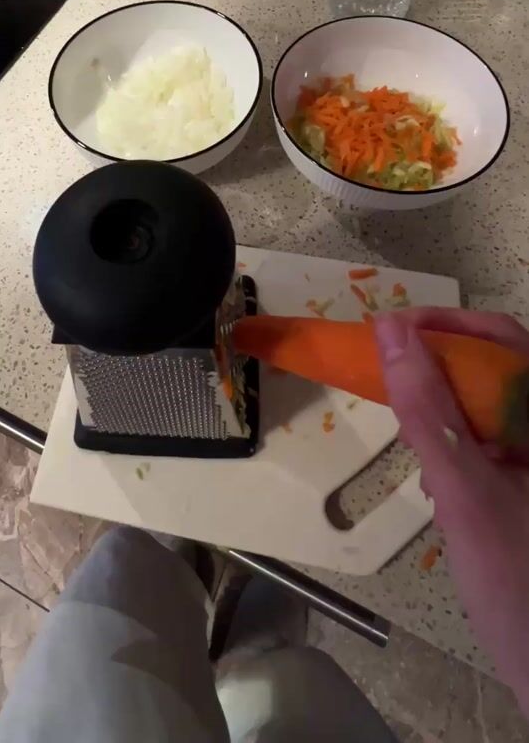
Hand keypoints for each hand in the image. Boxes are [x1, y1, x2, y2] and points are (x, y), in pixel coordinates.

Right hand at [374, 308, 528, 711]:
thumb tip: (391, 329)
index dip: (444, 323)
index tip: (387, 332)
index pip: (501, 335)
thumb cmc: (517, 581)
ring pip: (490, 403)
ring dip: (446, 404)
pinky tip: (440, 480)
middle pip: (496, 365)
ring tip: (412, 429)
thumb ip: (429, 409)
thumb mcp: (465, 490)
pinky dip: (459, 444)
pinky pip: (493, 441)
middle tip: (388, 375)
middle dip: (439, 364)